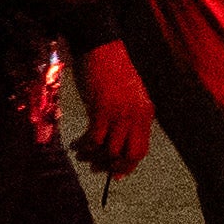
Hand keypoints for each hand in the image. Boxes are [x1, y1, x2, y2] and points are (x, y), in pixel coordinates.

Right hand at [69, 40, 156, 180]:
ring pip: (110, 148)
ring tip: (84, 157)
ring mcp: (120, 113)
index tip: (117, 175)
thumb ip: (129, 115)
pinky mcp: (102, 109)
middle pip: (129, 154)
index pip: (141, 148)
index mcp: (146, 113)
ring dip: (95, 157)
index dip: (129, 165)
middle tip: (98, 169)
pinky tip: (78, 146)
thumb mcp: (130, 95)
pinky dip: (86, 146)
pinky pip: (95, 137)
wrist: (101, 47)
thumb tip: (119, 138)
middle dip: (113, 166)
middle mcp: (136, 116)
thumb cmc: (113, 68)